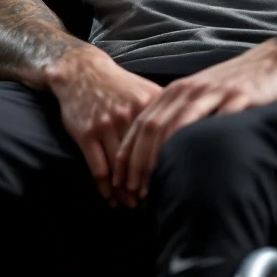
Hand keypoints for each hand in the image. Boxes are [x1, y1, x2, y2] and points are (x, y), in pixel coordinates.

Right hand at [47, 48, 163, 207]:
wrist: (83, 71)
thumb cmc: (119, 85)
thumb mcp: (145, 89)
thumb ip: (166, 109)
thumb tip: (193, 126)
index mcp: (147, 103)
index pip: (162, 142)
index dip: (167, 165)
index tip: (172, 183)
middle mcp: (128, 114)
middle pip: (142, 159)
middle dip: (146, 184)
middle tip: (151, 202)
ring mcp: (105, 124)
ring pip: (120, 168)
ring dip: (126, 191)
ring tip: (132, 204)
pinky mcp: (86, 133)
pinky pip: (98, 169)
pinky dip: (105, 189)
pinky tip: (111, 199)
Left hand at [111, 38, 276, 200]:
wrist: (274, 61)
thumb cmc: (236, 84)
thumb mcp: (202, 95)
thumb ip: (180, 116)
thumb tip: (157, 155)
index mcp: (177, 90)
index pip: (142, 124)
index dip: (128, 154)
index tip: (121, 182)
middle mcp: (190, 90)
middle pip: (153, 127)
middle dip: (138, 163)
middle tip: (133, 193)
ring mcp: (214, 93)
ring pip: (177, 126)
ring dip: (161, 157)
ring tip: (156, 186)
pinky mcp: (239, 98)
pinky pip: (216, 122)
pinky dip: (200, 145)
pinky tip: (195, 168)